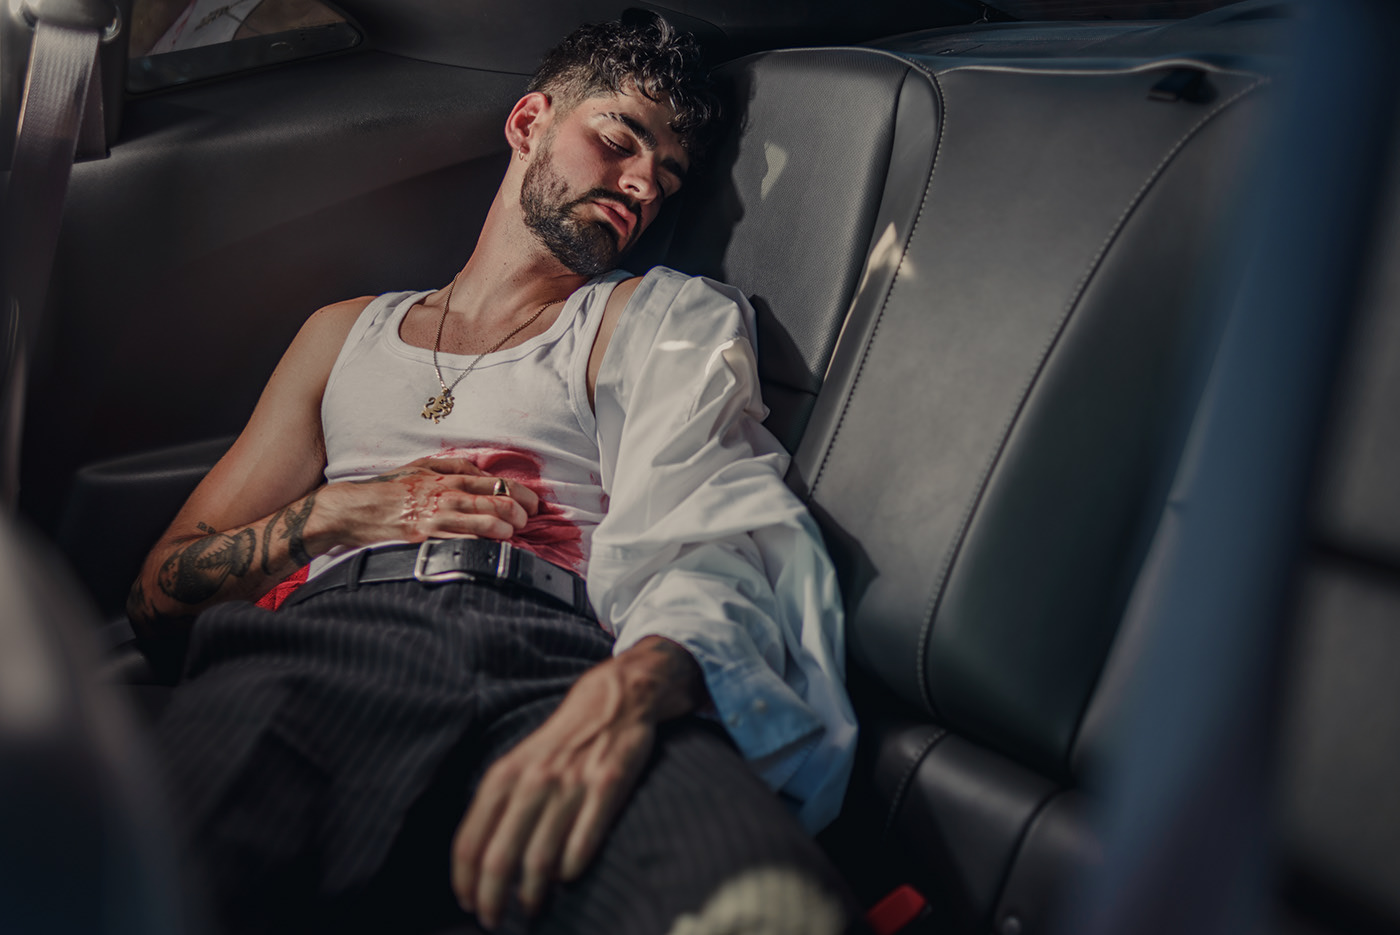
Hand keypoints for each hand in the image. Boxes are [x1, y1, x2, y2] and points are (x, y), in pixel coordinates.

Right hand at [312, 456, 539, 550]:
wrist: (354, 509)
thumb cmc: (389, 488)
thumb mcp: (421, 466)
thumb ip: (454, 466)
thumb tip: (484, 471)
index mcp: (449, 478)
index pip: (497, 484)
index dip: (523, 494)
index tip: (534, 504)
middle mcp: (448, 496)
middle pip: (499, 503)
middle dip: (520, 514)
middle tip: (526, 522)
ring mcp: (438, 518)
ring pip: (487, 523)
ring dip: (506, 531)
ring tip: (511, 535)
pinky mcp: (427, 539)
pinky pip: (464, 544)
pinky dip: (482, 547)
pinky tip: (491, 551)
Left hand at [451, 638, 706, 928]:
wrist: (613, 700)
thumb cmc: (560, 743)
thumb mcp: (517, 763)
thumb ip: (497, 806)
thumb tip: (477, 863)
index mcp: (504, 776)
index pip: (470, 841)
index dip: (465, 881)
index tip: (468, 904)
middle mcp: (533, 781)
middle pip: (500, 859)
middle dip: (492, 900)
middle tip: (493, 921)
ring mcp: (571, 785)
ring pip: (540, 860)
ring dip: (531, 895)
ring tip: (530, 907)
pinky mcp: (607, 786)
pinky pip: (582, 844)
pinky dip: (571, 871)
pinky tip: (567, 878)